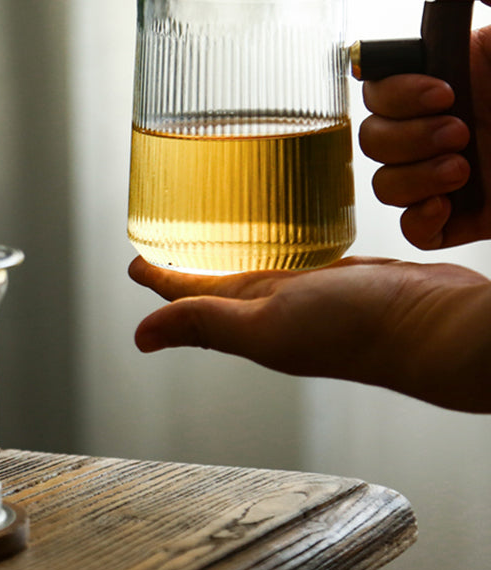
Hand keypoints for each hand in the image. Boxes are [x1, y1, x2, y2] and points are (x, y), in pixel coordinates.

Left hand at [129, 255, 490, 412]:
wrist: (436, 323)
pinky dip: (272, 244)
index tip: (134, 258)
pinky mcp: (338, 274)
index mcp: (248, 321)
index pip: (189, 298)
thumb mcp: (267, 323)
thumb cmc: (356, 329)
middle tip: (162, 237)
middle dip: (185, 264)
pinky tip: (272, 231)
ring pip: (253, 268)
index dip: (159, 278)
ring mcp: (305, 292)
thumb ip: (206, 324)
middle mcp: (272, 309)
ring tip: (208, 230)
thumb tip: (140, 338)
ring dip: (226, 254)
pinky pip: (292, 256)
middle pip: (216, 283)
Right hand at [359, 0, 490, 248]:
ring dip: (411, 176)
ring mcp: (454, 172)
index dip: (393, 92)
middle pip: (373, 136)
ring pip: (384, 183)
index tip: (443, 89)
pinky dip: (417, 219)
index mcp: (453, 75)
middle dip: (407, 135)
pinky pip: (414, 229)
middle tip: (462, 128)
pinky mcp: (472, 215)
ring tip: (465, 167)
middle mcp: (445, 122)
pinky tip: (449, 202)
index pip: (379, 85)